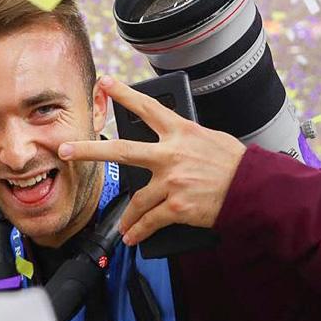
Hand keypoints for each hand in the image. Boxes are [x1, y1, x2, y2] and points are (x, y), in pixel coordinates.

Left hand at [58, 76, 245, 245]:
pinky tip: (133, 237)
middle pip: (121, 151)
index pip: (148, 107)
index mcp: (182, 132)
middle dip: (89, 150)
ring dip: (126, 216)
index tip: (105, 83)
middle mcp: (171, 153)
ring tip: (122, 226)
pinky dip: (139, 231)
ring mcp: (171, 181)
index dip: (124, 94)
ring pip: (136, 200)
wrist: (256, 190)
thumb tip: (173, 147)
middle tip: (65, 150)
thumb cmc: (239, 166)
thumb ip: (187, 142)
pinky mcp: (176, 206)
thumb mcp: (213, 140)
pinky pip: (149, 221)